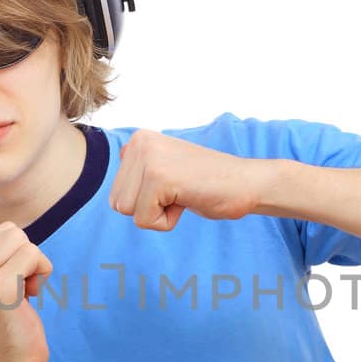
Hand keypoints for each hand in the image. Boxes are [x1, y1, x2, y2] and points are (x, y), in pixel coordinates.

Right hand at [0, 220, 53, 361]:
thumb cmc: (6, 323)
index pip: (3, 231)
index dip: (16, 256)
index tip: (8, 285)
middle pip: (14, 232)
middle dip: (27, 258)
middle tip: (18, 290)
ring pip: (25, 242)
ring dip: (35, 267)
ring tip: (22, 295)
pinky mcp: (1, 286)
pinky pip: (34, 256)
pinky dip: (42, 274)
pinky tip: (28, 300)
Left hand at [108, 129, 262, 230]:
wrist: (246, 183)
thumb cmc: (208, 183)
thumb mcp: (165, 170)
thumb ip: (138, 174)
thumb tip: (114, 197)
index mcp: (138, 140)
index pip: (117, 192)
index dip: (146, 201)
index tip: (174, 186)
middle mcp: (139, 143)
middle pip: (117, 203)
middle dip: (149, 208)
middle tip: (180, 191)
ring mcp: (148, 158)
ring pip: (128, 211)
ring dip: (158, 214)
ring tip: (183, 194)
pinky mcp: (159, 177)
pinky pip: (144, 220)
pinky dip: (168, 221)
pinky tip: (187, 199)